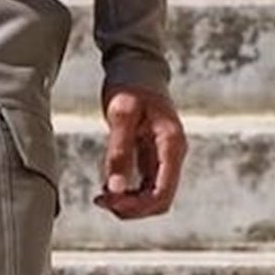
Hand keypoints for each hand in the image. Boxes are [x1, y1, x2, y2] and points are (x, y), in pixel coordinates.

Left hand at [94, 85, 186, 219]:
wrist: (136, 66)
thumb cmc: (129, 85)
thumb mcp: (121, 115)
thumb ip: (118, 153)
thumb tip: (114, 190)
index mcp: (171, 145)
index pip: (161, 194)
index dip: (136, 206)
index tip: (109, 199)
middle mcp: (173, 155)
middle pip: (159, 202)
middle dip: (131, 208)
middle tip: (102, 200)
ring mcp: (164, 158)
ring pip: (151, 198)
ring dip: (127, 203)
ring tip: (101, 196)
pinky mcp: (152, 158)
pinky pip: (143, 187)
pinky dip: (126, 193)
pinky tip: (107, 188)